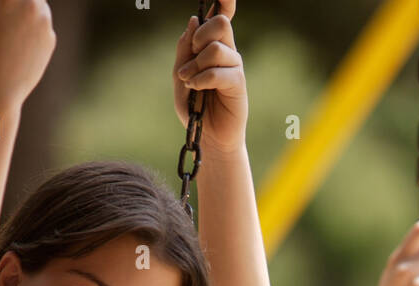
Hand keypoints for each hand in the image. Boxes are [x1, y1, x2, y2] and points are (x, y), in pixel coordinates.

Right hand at [0, 0, 55, 110]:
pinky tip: (19, 51)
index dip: (5, 2)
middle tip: (7, 24)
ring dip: (28, 14)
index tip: (2, 10)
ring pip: (37, 7)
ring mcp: (43, 20)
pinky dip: (33, 36)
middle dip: (20, 4)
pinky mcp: (51, 38)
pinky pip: (41, 29)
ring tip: (11, 37)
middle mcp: (28, 1)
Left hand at [173, 2, 246, 154]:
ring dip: (196, 64)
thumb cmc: (195, 108)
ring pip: (217, 47)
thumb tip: (194, 20)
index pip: (222, 15)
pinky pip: (218, 71)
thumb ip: (184, 49)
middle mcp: (227, 52)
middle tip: (191, 57)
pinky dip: (202, 79)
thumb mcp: (180, 75)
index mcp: (213, 45)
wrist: (207, 138)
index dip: (225, 1)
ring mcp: (234, 66)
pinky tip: (195, 88)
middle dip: (200, 36)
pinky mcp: (238, 83)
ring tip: (188, 81)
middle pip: (220, 23)